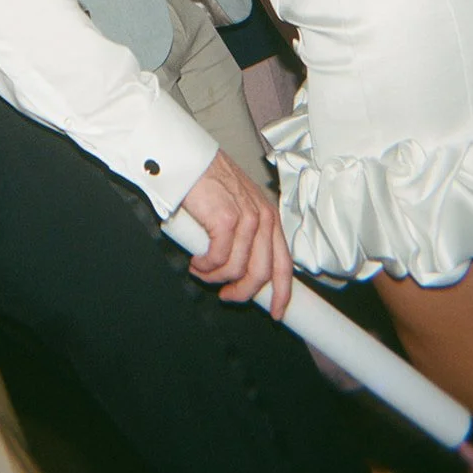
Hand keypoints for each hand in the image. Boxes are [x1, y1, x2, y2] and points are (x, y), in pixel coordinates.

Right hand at [180, 150, 293, 318]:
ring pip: (237, 269)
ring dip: (215, 277)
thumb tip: (241, 270)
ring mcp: (246, 218)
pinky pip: (217, 258)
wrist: (188, 160)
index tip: (276, 312)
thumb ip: (245, 235)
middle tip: (225, 295)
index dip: (282, 292)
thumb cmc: (208, 183)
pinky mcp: (226, 219)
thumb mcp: (238, 207)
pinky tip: (195, 259)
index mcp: (269, 217)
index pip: (284, 263)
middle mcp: (263, 218)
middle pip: (261, 273)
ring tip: (200, 270)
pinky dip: (204, 266)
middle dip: (242, 292)